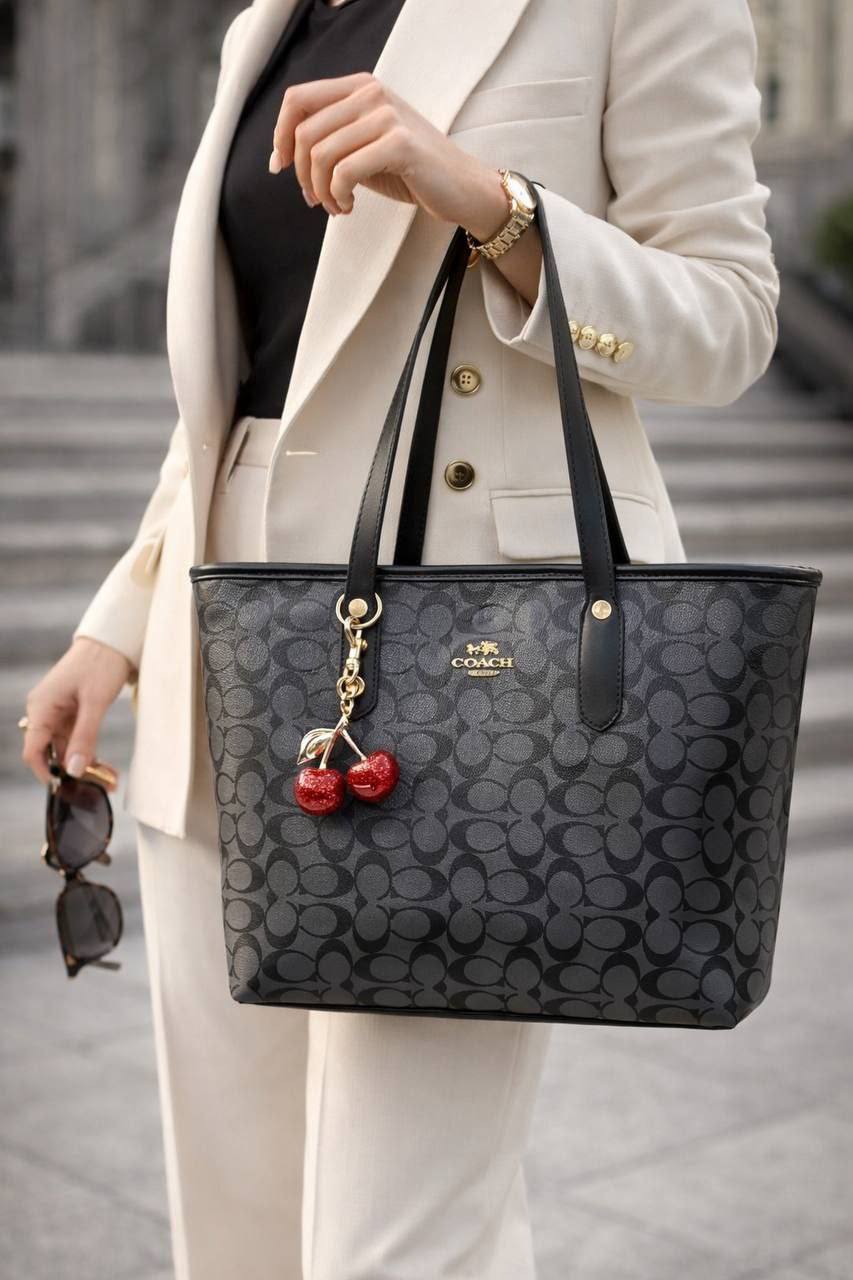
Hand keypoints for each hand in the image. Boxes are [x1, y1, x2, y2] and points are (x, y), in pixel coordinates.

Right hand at [21, 638, 132, 785]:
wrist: (113, 639)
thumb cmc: (100, 664)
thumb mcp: (95, 702)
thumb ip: (85, 737)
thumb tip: (74, 770)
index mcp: (41, 708)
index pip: (34, 751)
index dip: (47, 773)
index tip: (67, 789)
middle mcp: (44, 711)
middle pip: (52, 752)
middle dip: (74, 772)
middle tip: (101, 786)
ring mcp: (58, 712)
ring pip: (66, 748)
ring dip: (85, 764)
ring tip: (110, 780)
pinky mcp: (72, 712)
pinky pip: (76, 738)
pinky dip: (89, 751)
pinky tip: (105, 766)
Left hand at [269, 72, 509, 240]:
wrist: (461, 187)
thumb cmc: (410, 171)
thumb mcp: (363, 147)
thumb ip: (330, 142)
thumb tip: (282, 158)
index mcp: (360, 88)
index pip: (298, 100)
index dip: (280, 136)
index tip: (281, 168)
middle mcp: (371, 93)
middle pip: (305, 132)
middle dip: (301, 175)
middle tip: (316, 200)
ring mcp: (386, 116)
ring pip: (321, 155)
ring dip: (321, 192)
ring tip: (337, 207)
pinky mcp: (399, 144)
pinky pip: (344, 172)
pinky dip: (338, 197)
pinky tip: (349, 207)